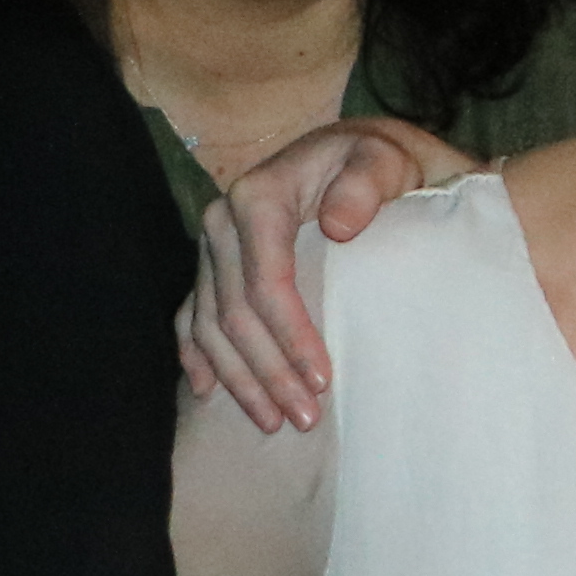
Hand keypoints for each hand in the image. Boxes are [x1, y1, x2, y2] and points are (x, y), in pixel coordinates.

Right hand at [176, 120, 469, 429]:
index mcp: (258, 197)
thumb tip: (338, 226)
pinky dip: (198, 356)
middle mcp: (222, 222)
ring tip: (273, 421)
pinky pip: (191, 317)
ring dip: (238, 379)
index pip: (267, 282)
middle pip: (234, 313)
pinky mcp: (212, 266)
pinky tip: (208, 392)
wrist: (357, 153)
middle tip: (305, 418)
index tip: (323, 380)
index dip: (291, 336)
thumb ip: (366, 184)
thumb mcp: (384, 160)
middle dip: (268, 372)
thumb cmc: (377, 162)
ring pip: (208, 326)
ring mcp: (212, 248)